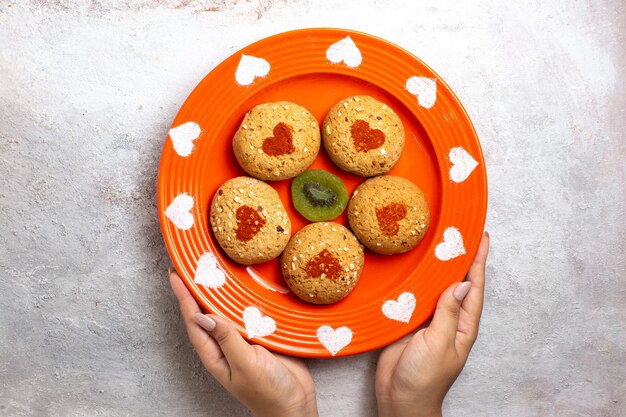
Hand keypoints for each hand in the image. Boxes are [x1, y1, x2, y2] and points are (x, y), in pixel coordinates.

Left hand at [169, 270, 318, 416]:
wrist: (296, 404)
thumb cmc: (268, 393)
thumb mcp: (244, 364)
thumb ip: (226, 338)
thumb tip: (203, 315)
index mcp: (215, 354)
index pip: (194, 319)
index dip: (184, 296)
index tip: (176, 274)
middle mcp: (226, 344)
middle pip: (207, 311)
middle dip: (198, 289)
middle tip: (193, 264)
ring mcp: (244, 340)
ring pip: (228, 310)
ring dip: (221, 292)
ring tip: (213, 269)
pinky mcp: (263, 336)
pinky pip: (250, 313)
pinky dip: (245, 299)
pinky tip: (244, 287)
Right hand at [375, 232, 489, 416]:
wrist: (399, 401)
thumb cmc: (424, 380)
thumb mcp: (439, 344)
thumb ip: (448, 314)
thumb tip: (461, 284)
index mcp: (463, 326)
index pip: (474, 287)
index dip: (478, 262)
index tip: (481, 238)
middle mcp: (448, 320)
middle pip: (455, 282)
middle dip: (460, 258)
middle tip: (459, 231)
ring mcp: (428, 322)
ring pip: (434, 287)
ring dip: (436, 267)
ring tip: (437, 242)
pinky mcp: (408, 323)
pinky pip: (414, 297)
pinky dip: (414, 281)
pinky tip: (412, 267)